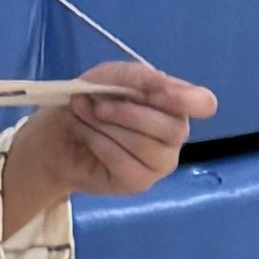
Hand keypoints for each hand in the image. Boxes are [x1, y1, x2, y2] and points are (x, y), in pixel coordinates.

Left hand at [2, 62, 219, 226]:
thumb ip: (138, 76)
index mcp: (174, 104)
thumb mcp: (109, 76)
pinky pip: (124, 162)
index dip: (186, 100)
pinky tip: (86, 135)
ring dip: (107, 127)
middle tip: (95, 105)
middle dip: (129, 113)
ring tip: (82, 115)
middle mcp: (174, 135)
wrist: (55, 134)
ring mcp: (159, 163)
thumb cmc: (89, 101)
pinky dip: (99, 143)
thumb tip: (162, 84)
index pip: (204, 104)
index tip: (155, 93)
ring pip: (146, 146)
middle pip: (175, 129)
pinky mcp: (138, 183)